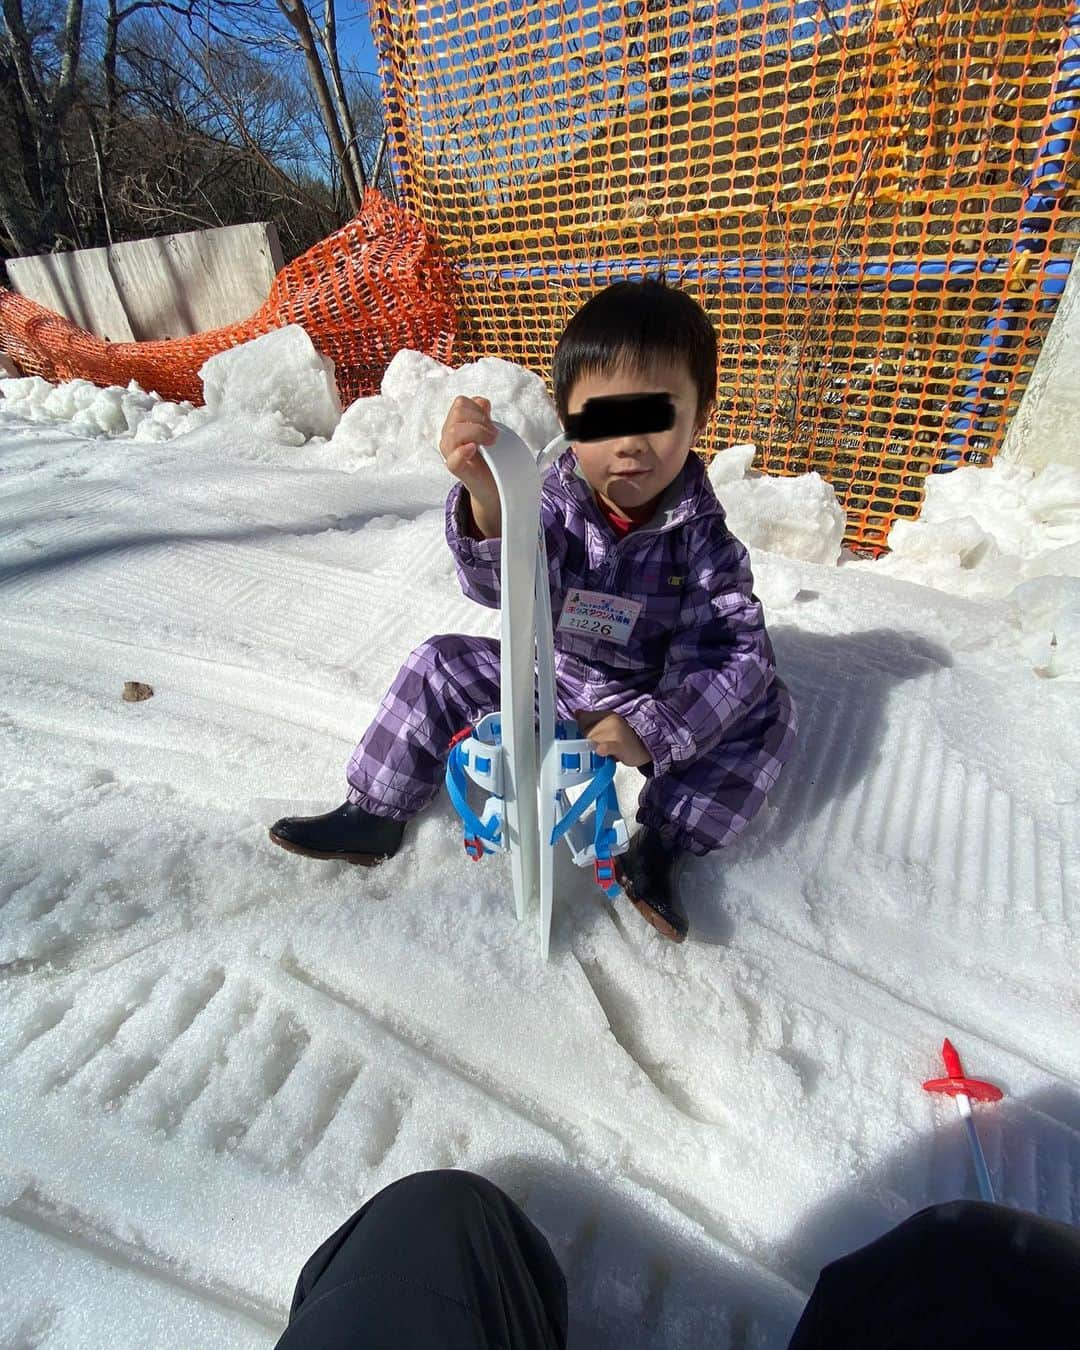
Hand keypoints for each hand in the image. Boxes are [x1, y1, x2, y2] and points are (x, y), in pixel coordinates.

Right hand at [439, 396, 499, 529]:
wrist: (492, 484)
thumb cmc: (489, 457)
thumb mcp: (487, 431)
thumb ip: (483, 415)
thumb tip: (482, 402)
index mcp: (455, 424)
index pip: (461, 403)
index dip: (478, 409)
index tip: (491, 422)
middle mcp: (449, 436)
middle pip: (458, 412)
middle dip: (480, 419)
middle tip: (493, 434)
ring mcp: (450, 452)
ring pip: (454, 431)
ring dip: (478, 432)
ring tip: (491, 442)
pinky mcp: (456, 469)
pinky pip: (453, 459)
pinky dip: (463, 451)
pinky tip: (473, 449)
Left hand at [579, 712, 650, 766]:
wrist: (645, 747)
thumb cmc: (625, 738)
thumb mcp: (609, 724)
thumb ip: (592, 719)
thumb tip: (576, 712)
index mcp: (606, 715)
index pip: (584, 720)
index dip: (582, 730)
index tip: (585, 736)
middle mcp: (610, 721)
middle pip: (586, 733)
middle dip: (588, 743)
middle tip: (599, 748)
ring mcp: (615, 732)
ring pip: (593, 742)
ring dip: (594, 751)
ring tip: (605, 753)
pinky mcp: (620, 745)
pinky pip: (608, 746)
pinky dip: (603, 748)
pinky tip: (600, 750)